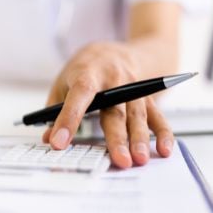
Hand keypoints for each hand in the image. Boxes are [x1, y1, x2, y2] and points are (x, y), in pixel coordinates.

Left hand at [43, 42, 173, 168]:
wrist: (115, 51)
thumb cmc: (84, 69)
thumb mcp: (63, 82)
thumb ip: (55, 111)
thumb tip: (49, 139)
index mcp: (87, 73)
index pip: (79, 96)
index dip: (68, 119)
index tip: (59, 142)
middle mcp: (114, 79)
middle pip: (115, 111)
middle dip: (117, 137)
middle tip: (119, 161)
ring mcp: (134, 88)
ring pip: (138, 115)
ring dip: (140, 139)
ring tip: (139, 160)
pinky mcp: (147, 97)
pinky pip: (157, 116)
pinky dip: (163, 134)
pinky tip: (163, 150)